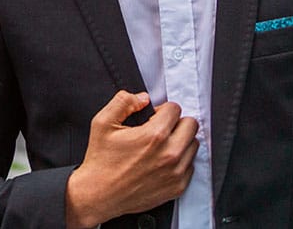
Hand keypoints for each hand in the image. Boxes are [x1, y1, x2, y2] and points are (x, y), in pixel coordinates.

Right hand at [64, 91, 198, 228]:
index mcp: (154, 136)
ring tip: (161, 146)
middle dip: (176, 123)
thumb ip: (123, 102)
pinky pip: (191, 166)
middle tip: (160, 129)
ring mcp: (175, 172)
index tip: (153, 118)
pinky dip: (180, 161)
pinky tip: (162, 162)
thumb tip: (142, 98)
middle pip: (191, 125)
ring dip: (180, 142)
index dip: (162, 110)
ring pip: (193, 145)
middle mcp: (169, 154)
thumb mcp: (103, 123)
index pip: (175, 109)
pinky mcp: (177, 187)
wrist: (99, 195)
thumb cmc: (101, 161)